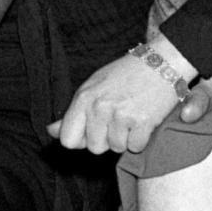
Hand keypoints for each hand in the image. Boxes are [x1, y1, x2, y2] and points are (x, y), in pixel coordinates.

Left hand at [54, 48, 182, 155]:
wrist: (161, 62)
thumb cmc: (125, 75)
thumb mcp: (93, 87)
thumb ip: (73, 113)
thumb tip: (50, 131)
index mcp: (84, 98)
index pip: (67, 139)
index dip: (80, 140)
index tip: (91, 131)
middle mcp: (100, 107)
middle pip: (94, 148)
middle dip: (106, 139)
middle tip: (117, 119)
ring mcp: (121, 115)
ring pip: (116, 148)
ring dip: (125, 138)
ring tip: (131, 116)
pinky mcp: (143, 122)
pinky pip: (135, 147)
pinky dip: (140, 139)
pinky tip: (143, 120)